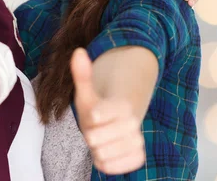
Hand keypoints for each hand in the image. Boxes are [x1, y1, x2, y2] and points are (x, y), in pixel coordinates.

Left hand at [71, 48, 144, 174]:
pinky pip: (121, 164)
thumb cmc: (96, 108)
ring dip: (100, 150)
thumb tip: (78, 51)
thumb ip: (82, 75)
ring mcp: (136, 140)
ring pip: (114, 151)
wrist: (114, 125)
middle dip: (95, 136)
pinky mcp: (137, 156)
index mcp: (121, 104)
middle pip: (108, 135)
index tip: (95, 115)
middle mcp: (132, 122)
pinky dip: (110, 163)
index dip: (100, 113)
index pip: (110, 110)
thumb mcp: (86, 93)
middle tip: (92, 133)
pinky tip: (106, 154)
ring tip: (99, 143)